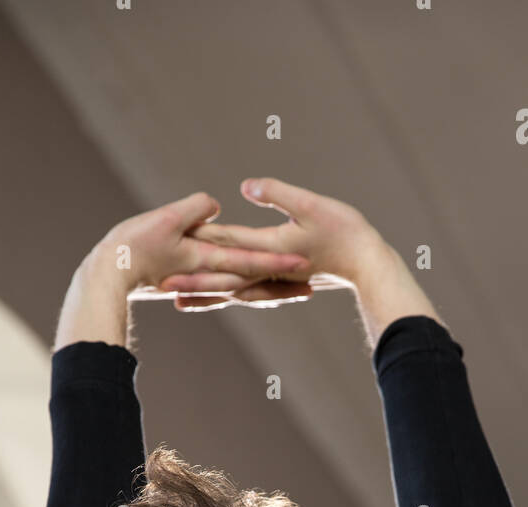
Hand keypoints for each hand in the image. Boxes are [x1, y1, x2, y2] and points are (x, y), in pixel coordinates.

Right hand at [88, 190, 312, 293]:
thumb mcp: (164, 220)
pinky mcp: (192, 281)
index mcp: (206, 261)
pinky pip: (226, 288)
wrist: (109, 274)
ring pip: (244, 288)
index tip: (303, 262)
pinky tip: (258, 290)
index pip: (250, 259)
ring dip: (270, 291)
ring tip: (296, 291)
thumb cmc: (132, 247)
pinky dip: (245, 289)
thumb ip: (194, 210)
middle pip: (253, 282)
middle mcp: (209, 275)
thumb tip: (218, 205)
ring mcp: (201, 281)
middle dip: (282, 284)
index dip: (276, 260)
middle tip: (313, 285)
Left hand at [157, 177, 383, 306]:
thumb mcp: (312, 205)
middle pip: (222, 272)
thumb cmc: (345, 232)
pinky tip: (216, 297)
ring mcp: (274, 279)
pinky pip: (248, 291)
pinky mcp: (281, 282)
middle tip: (160, 281)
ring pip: (232, 288)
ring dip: (205, 293)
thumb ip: (278, 194)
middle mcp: (268, 269)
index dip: (200, 240)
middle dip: (192, 276)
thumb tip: (245, 186)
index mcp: (270, 248)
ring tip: (177, 299)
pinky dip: (228, 295)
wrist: (368, 264)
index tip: (173, 243)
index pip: (228, 242)